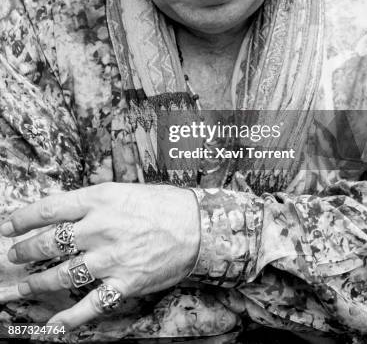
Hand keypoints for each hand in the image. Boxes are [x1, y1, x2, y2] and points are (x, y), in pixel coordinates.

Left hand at [0, 183, 199, 330]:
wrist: (197, 225)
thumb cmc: (160, 204)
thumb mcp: (122, 191)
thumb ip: (91, 203)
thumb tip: (60, 213)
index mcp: (100, 199)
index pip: (50, 209)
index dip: (22, 219)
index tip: (7, 226)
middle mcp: (101, 228)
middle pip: (49, 242)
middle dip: (24, 251)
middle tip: (13, 257)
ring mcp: (112, 258)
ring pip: (61, 274)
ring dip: (35, 284)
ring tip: (20, 288)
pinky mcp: (125, 283)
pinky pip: (90, 305)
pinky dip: (68, 319)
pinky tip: (52, 326)